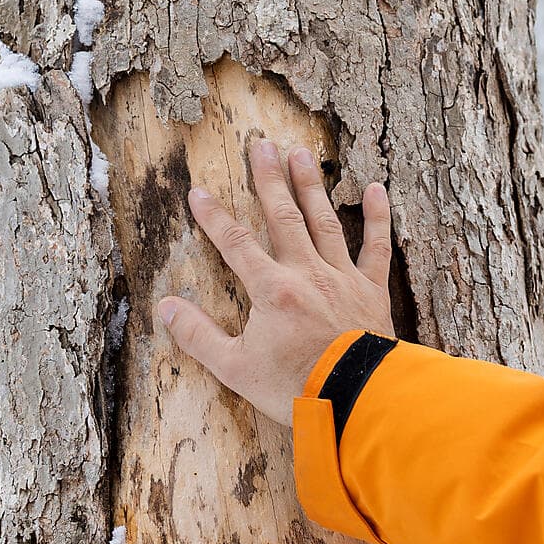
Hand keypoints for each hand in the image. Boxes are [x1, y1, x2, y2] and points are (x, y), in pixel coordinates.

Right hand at [157, 139, 394, 423]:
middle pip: (283, 217)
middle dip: (269, 180)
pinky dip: (377, 218)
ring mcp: (342, 278)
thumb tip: (165, 307)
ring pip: (324, 222)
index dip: (214, 218)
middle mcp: (307, 273)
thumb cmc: (296, 387)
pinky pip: (376, 248)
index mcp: (272, 290)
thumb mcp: (235, 369)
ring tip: (301, 155)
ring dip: (311, 187)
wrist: (358, 399)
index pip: (235, 244)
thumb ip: (199, 336)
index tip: (198, 193)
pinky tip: (376, 189)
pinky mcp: (371, 290)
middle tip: (261, 145)